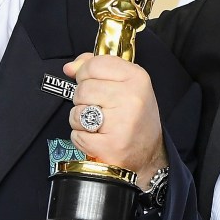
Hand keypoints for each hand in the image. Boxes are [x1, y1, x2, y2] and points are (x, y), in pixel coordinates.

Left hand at [65, 53, 166, 186]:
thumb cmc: (135, 118)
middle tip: (101, 109)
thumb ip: (98, 69)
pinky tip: (98, 139)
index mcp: (137, 78)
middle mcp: (131, 98)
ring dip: (81, 120)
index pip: (94, 64)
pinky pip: (77, 135)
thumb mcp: (126, 85)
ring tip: (99, 125)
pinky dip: (82, 138)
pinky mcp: (109, 146)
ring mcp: (121, 123)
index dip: (86, 74)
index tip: (94, 84)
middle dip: (84, 100)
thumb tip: (70, 67)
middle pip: (82, 89)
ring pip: (77, 112)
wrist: (149, 155)